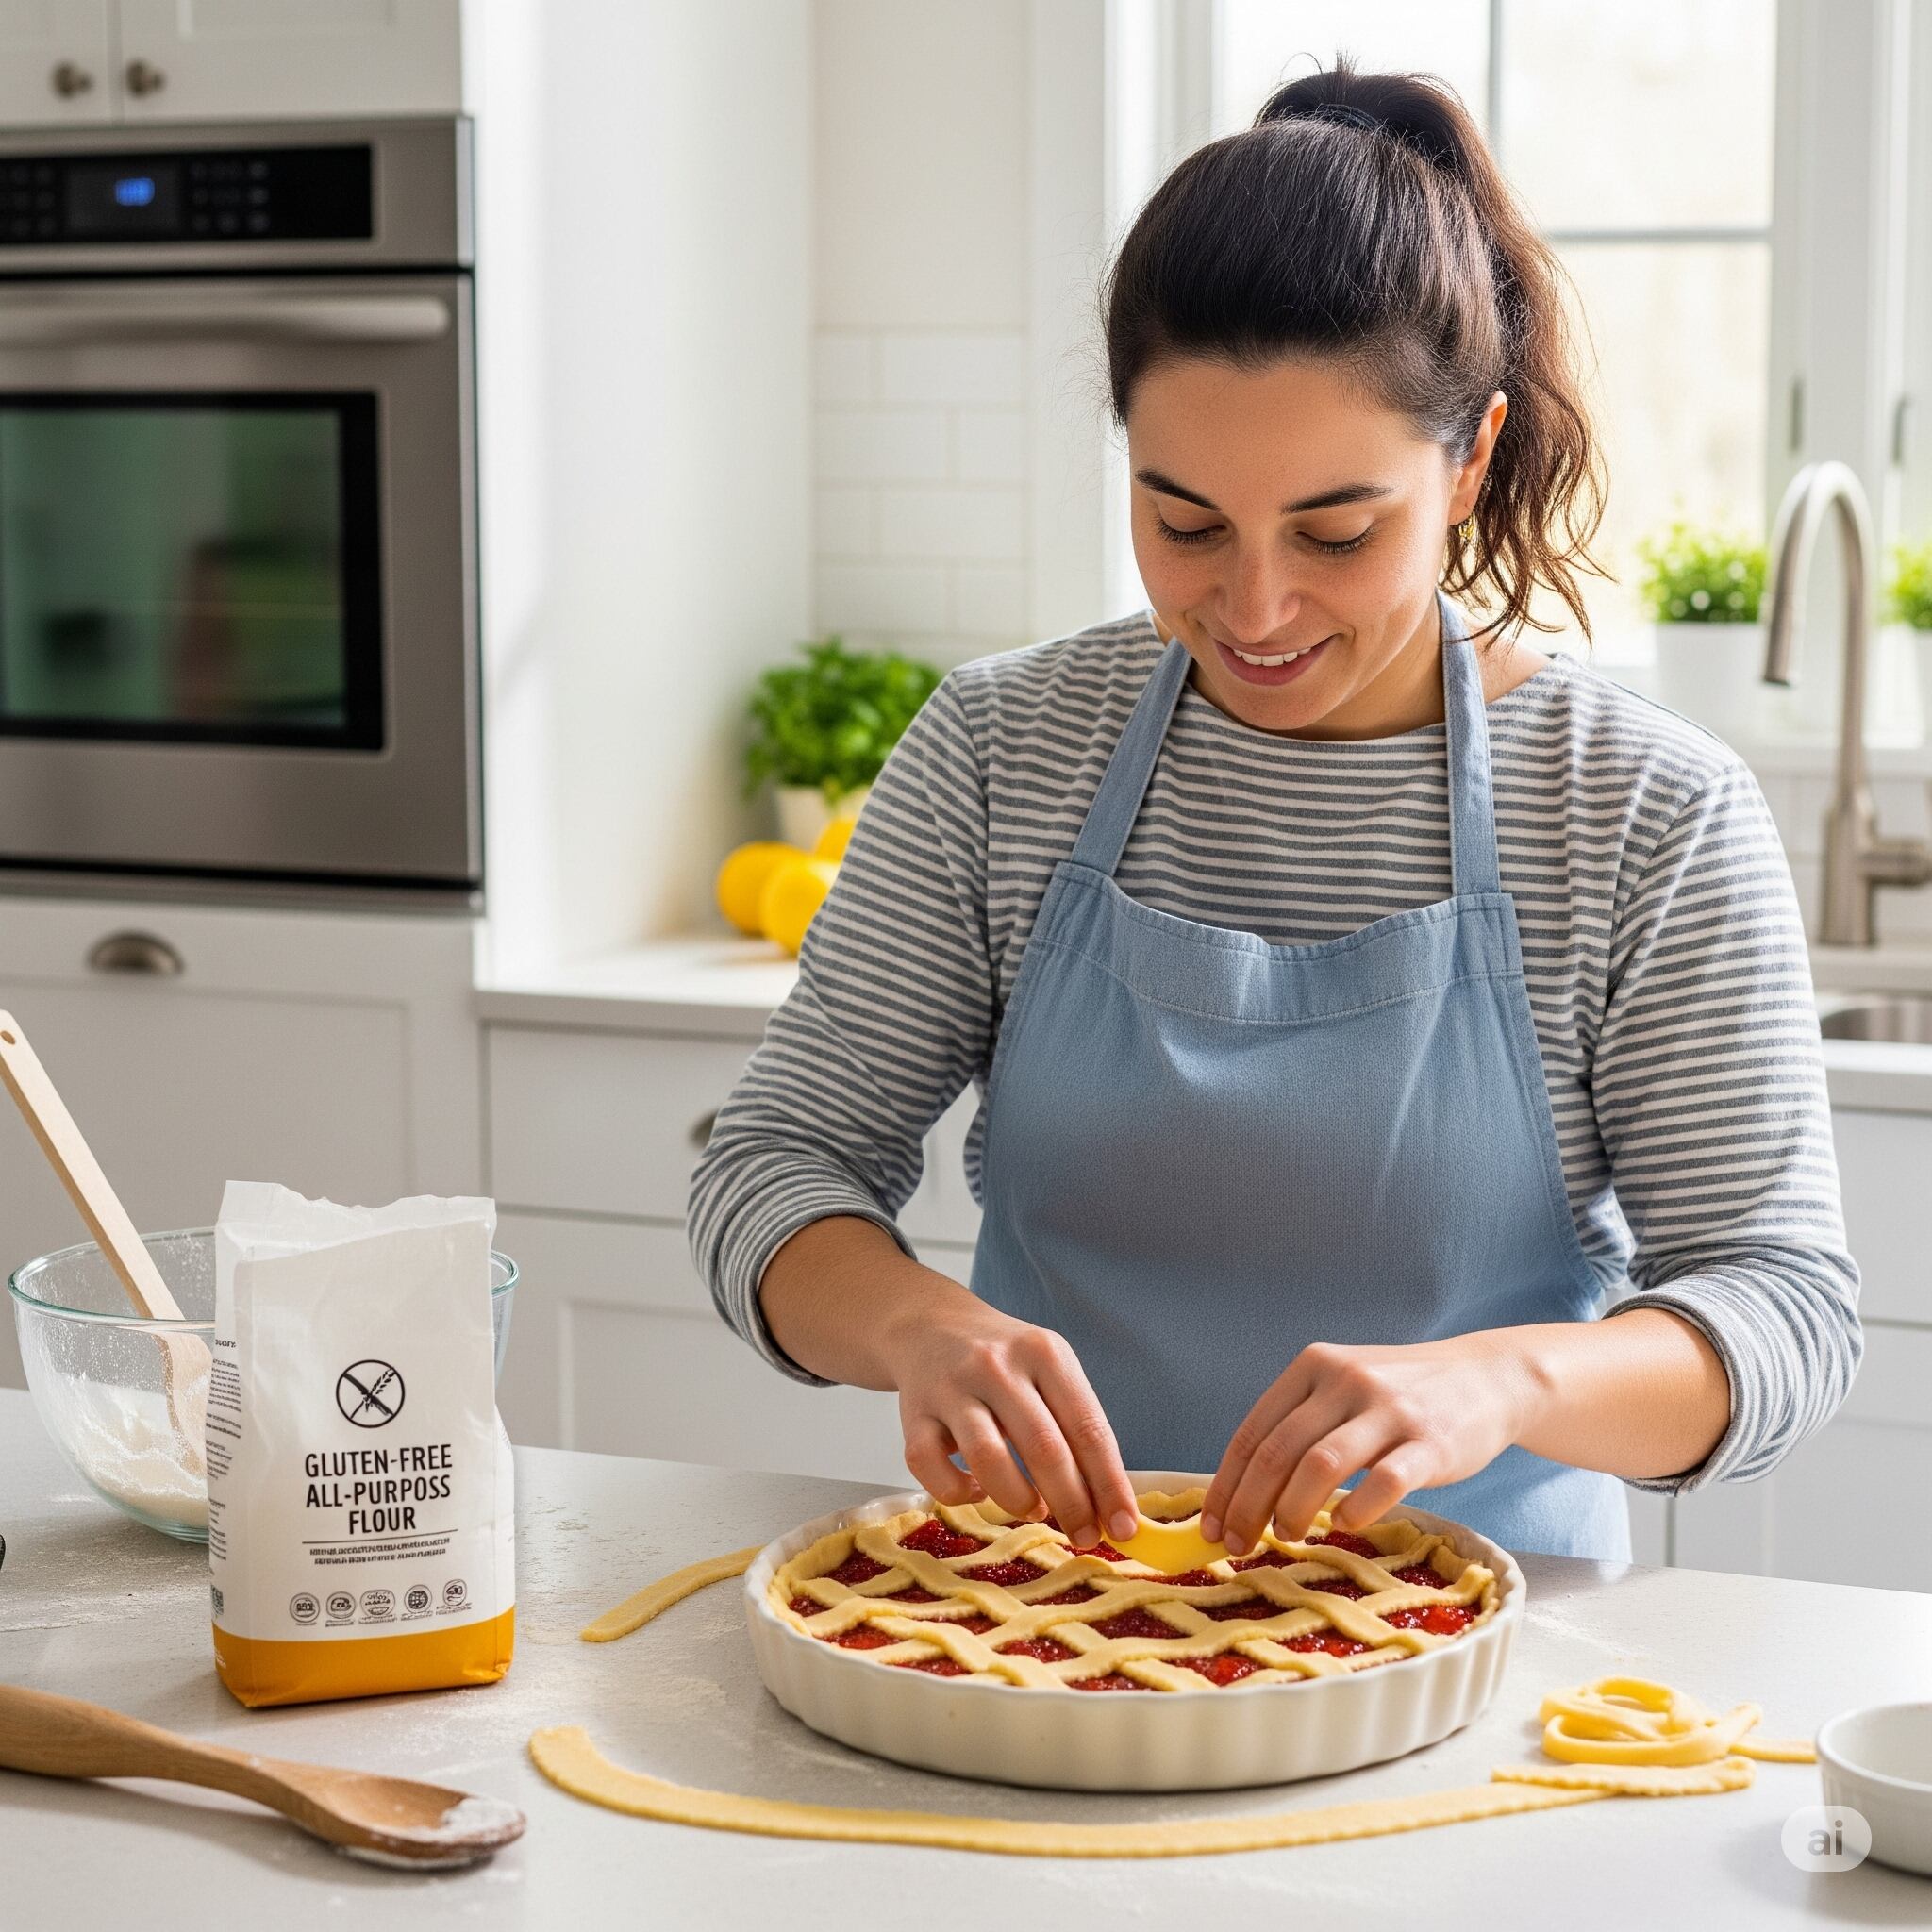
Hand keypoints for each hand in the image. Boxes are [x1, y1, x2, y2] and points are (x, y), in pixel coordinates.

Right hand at [879, 1293, 1139, 1549]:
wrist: (931, 1326)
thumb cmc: (1004, 1361)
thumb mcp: (1049, 1370)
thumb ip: (1075, 1427)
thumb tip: (1108, 1506)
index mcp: (1044, 1353)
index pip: (1088, 1428)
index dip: (1109, 1485)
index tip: (1124, 1528)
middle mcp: (997, 1365)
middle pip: (1044, 1448)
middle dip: (1072, 1504)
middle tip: (1084, 1536)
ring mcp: (951, 1388)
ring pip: (987, 1459)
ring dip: (1017, 1500)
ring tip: (1032, 1509)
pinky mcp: (913, 1413)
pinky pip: (931, 1468)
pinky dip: (957, 1492)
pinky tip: (975, 1489)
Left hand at [1199, 1334, 1539, 1553]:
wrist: (1485, 1378)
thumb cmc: (1400, 1396)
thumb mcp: (1342, 1389)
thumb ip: (1299, 1425)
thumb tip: (1241, 1492)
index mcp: (1312, 1366)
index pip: (1252, 1433)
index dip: (1225, 1486)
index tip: (1210, 1528)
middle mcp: (1345, 1380)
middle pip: (1277, 1452)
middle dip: (1248, 1507)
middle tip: (1237, 1546)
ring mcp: (1389, 1409)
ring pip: (1320, 1465)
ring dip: (1293, 1510)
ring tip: (1288, 1535)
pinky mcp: (1430, 1441)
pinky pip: (1383, 1483)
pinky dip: (1356, 1511)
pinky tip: (1347, 1524)